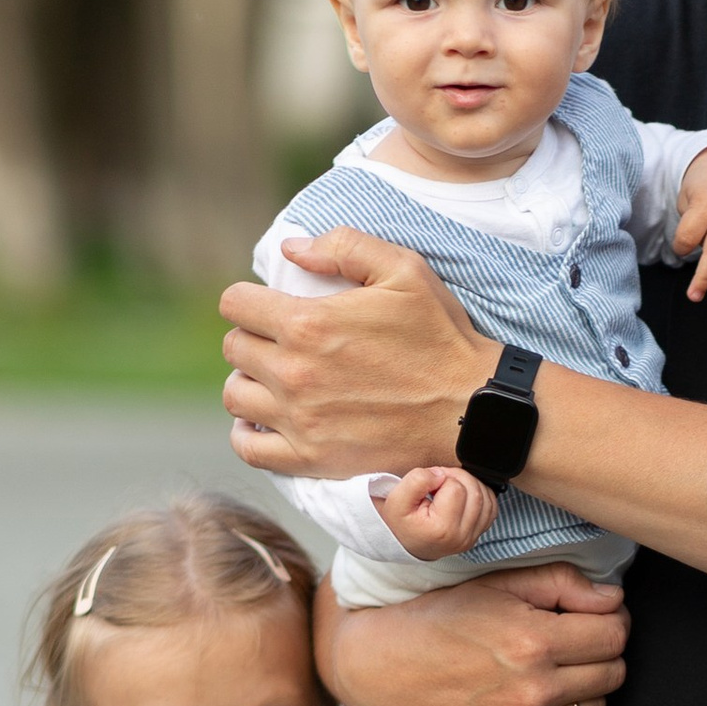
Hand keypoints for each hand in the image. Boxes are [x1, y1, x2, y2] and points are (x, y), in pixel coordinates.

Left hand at [221, 229, 494, 473]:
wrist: (471, 409)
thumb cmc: (441, 337)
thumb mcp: (404, 270)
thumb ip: (344, 247)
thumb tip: (291, 248)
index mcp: (308, 323)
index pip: (236, 304)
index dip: (249, 300)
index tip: (268, 306)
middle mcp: (295, 372)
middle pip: (234, 349)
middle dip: (253, 338)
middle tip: (281, 342)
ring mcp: (301, 420)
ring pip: (236, 396)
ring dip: (250, 383)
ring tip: (275, 380)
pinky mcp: (313, 458)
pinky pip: (250, 449)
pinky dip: (248, 434)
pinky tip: (266, 421)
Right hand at [318, 560, 628, 705]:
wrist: (382, 676)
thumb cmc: (435, 623)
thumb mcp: (494, 585)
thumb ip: (560, 584)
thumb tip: (612, 599)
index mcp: (532, 643)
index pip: (614, 636)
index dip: (610, 620)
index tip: (593, 617)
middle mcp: (534, 693)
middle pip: (613, 674)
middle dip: (600, 652)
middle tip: (570, 641)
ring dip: (585, 688)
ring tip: (549, 670)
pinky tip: (538, 701)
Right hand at [373, 465, 499, 559]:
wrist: (407, 543)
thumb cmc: (403, 522)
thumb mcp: (397, 500)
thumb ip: (416, 481)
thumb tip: (440, 474)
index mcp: (442, 529)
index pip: (456, 488)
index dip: (442, 477)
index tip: (429, 485)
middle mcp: (462, 536)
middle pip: (475, 491)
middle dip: (458, 477)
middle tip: (440, 482)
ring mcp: (473, 537)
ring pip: (486, 497)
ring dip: (470, 484)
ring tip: (450, 488)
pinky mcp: (478, 534)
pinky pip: (491, 507)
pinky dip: (481, 495)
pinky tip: (463, 495)